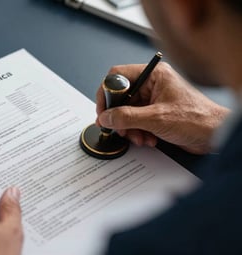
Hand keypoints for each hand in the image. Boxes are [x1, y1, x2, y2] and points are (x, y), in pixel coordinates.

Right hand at [96, 62, 229, 153]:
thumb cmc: (198, 119)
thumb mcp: (156, 118)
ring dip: (129, 128)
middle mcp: (152, 85)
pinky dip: (138, 132)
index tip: (103, 110)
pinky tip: (148, 139)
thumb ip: (126, 117)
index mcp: (153, 75)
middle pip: (121, 98)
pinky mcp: (155, 114)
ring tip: (138, 137)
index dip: (107, 93)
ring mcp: (153, 100)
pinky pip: (136, 122)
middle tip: (117, 128)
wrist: (216, 135)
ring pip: (127, 112)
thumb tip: (106, 117)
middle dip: (119, 117)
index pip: (118, 76)